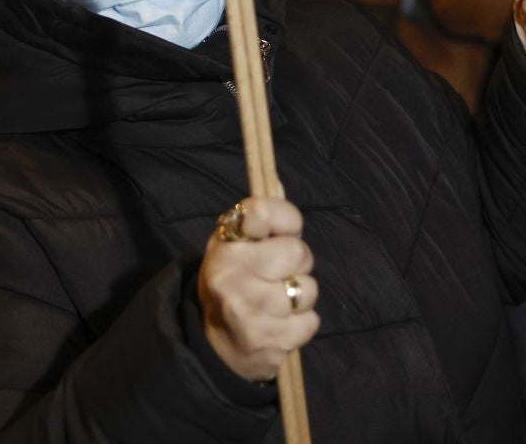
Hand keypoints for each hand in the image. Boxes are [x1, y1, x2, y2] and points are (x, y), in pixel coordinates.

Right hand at [198, 196, 320, 383]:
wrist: (215, 344)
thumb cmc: (234, 283)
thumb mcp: (234, 246)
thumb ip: (260, 218)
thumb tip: (277, 180)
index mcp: (225, 244)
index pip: (264, 211)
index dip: (286, 219)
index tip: (286, 230)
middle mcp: (233, 275)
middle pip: (298, 253)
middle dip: (298, 263)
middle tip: (279, 273)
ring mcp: (250, 311)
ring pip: (308, 290)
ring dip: (300, 297)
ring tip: (278, 302)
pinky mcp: (268, 342)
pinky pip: (311, 322)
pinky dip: (302, 324)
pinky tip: (280, 324)